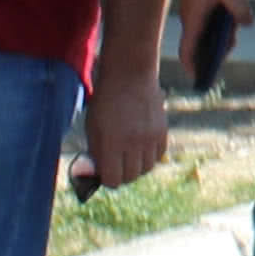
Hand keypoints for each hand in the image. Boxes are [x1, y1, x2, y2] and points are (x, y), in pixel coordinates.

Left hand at [81, 62, 168, 199]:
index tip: (105, 172)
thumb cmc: (106, 101)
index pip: (113, 180)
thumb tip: (99, 174)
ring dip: (136, 166)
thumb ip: (96, 152)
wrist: (129, 75)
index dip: (107, 179)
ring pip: (146, 169)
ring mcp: (150, 137)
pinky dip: (149, 156)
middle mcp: (133, 142)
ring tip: (129, 155)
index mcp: (111, 142)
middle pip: (131, 177)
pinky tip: (141, 146)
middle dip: (122, 175)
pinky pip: (158, 156)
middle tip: (117, 165)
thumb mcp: (92, 126)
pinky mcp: (162, 131)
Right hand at [176, 0, 249, 87]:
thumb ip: (240, 9)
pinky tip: (233, 18)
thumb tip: (246, 24)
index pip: (187, 50)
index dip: (192, 67)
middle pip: (198, 44)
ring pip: (206, 31)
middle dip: (213, 52)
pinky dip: (219, 23)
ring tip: (234, 33)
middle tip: (230, 49)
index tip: (201, 79)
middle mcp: (191, 16)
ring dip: (219, 36)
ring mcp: (195, 8)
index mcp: (194, 18)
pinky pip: (209, 19)